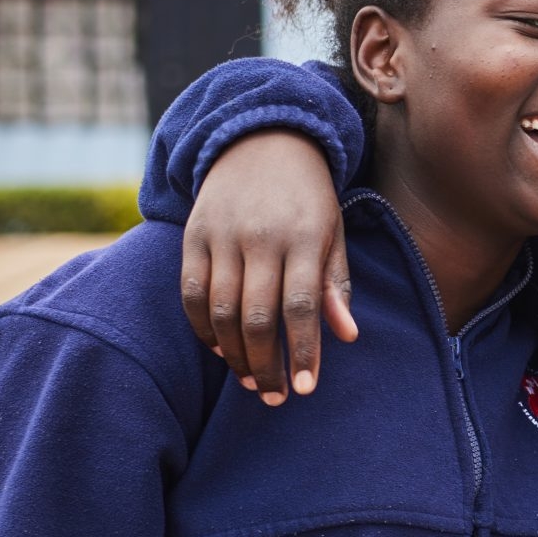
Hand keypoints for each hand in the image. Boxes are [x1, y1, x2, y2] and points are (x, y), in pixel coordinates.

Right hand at [179, 132, 355, 403]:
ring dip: (235, 354)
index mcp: (305, 237)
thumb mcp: (333, 233)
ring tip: (252, 380)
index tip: (305, 389)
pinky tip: (220, 349)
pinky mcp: (193, 235)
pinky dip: (203, 328)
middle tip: (277, 397)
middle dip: (267, 365)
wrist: (260, 139)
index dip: (303, 352)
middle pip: (257, 317)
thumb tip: (347, 336)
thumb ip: (336, 285)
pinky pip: (191, 293)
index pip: (302, 306)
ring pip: (221, 310)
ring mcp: (222, 236)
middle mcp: (261, 237)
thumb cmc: (307, 198)